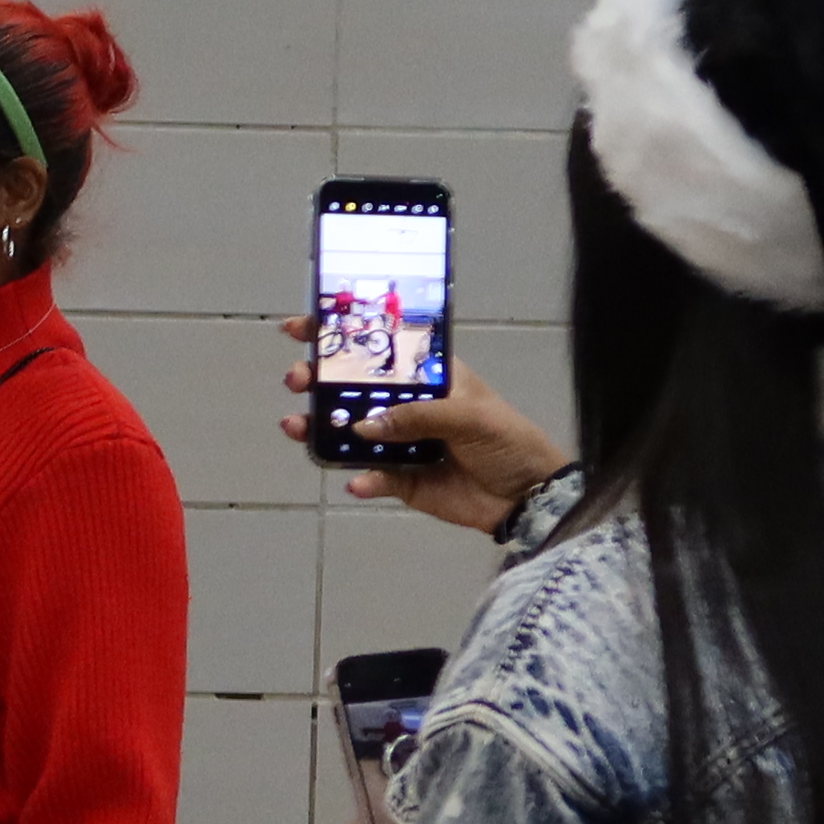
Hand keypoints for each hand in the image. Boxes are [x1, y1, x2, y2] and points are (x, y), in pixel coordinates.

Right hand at [279, 322, 568, 533]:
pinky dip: (362, 480)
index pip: (381, 348)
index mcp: (428, 377)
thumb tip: (364, 425)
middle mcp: (408, 405)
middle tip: (297, 380)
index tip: (303, 328)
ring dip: (320, 430)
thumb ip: (417, 416)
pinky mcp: (401, 480)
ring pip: (351, 434)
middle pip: (353, 390)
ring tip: (295, 427)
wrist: (527, 496)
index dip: (342, 336)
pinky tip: (358, 482)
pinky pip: (372, 478)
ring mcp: (401, 443)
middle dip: (318, 382)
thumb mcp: (469, 415)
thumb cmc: (507, 440)